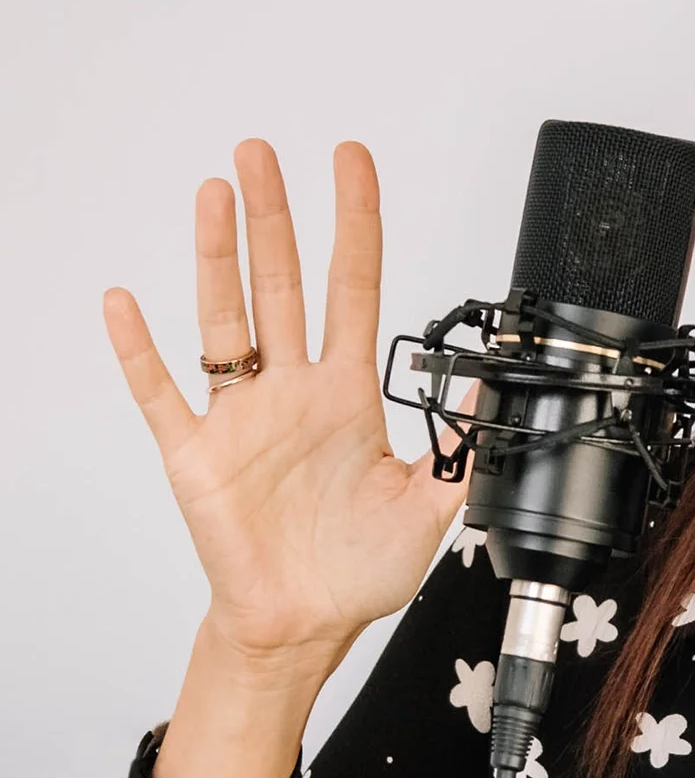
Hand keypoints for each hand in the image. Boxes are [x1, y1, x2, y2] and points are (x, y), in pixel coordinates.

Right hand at [103, 140, 477, 665]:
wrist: (306, 627)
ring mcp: (243, 418)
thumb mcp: (432, 506)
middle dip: (275, 215)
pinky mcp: (198, 455)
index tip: (352, 163)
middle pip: (282, 283)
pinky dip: (139, 350)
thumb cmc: (357, 570)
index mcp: (348, 395)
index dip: (356, 223)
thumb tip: (487, 385)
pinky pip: (162, 393)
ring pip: (226, 319)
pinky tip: (124, 303)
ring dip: (216, 256)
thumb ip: (458, 444)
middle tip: (262, 150)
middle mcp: (293, 392)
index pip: (353, 286)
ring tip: (214, 194)